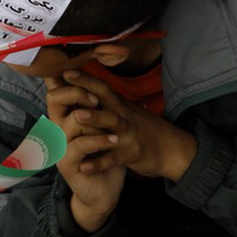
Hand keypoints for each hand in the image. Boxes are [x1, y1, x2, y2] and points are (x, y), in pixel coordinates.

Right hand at [45, 77, 125, 231]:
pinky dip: (99, 140)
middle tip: (96, 100)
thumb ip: (94, 106)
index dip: (65, 76)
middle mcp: (57, 128)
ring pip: (72, 120)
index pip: (55, 88)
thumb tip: (99, 79)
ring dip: (95, 119)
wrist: (104, 190)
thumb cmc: (102, 154)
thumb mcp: (99, 126)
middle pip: (54, 98)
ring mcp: (60, 146)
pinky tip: (113, 140)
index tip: (83, 73)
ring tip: (114, 124)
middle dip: (78, 92)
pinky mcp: (67, 163)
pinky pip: (80, 145)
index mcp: (64, 116)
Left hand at [50, 70, 196, 182]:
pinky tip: (84, 166)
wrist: (170, 149)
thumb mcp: (124, 110)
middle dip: (86, 89)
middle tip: (67, 83)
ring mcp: (127, 133)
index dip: (85, 77)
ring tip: (77, 116)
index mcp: (118, 104)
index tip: (66, 69)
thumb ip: (105, 101)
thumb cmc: (140, 127)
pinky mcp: (131, 153)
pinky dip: (100, 162)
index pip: (100, 86)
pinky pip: (114, 157)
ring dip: (95, 118)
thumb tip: (82, 89)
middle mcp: (122, 114)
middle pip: (105, 98)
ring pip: (112, 123)